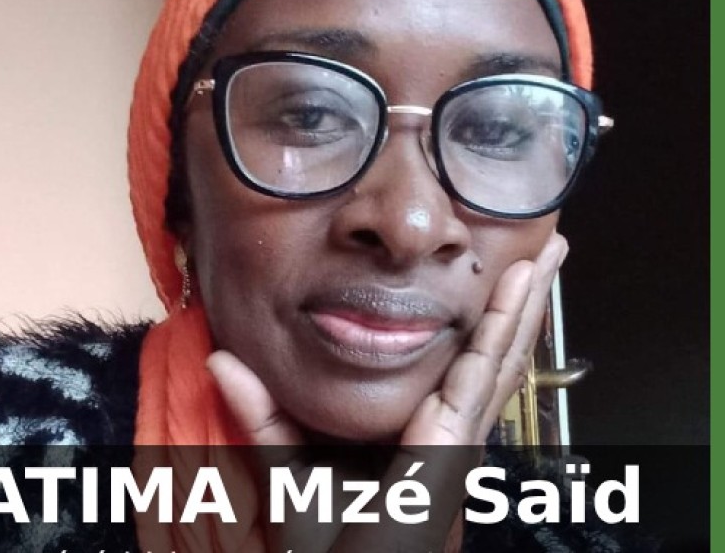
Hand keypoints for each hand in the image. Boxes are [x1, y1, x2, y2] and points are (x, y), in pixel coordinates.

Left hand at [207, 232, 568, 551]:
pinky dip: (502, 332)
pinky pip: (479, 378)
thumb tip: (222, 361)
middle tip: (548, 246)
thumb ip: (264, 415)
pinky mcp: (451, 446)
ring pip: (500, 356)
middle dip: (522, 298)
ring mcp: (459, 437)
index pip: (464, 360)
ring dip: (524, 304)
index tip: (498, 270)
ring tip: (548, 255)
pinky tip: (517, 294)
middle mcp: (453, 430)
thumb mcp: (291, 467)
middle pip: (495, 350)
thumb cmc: (328, 545)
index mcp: (426, 431)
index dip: (485, 315)